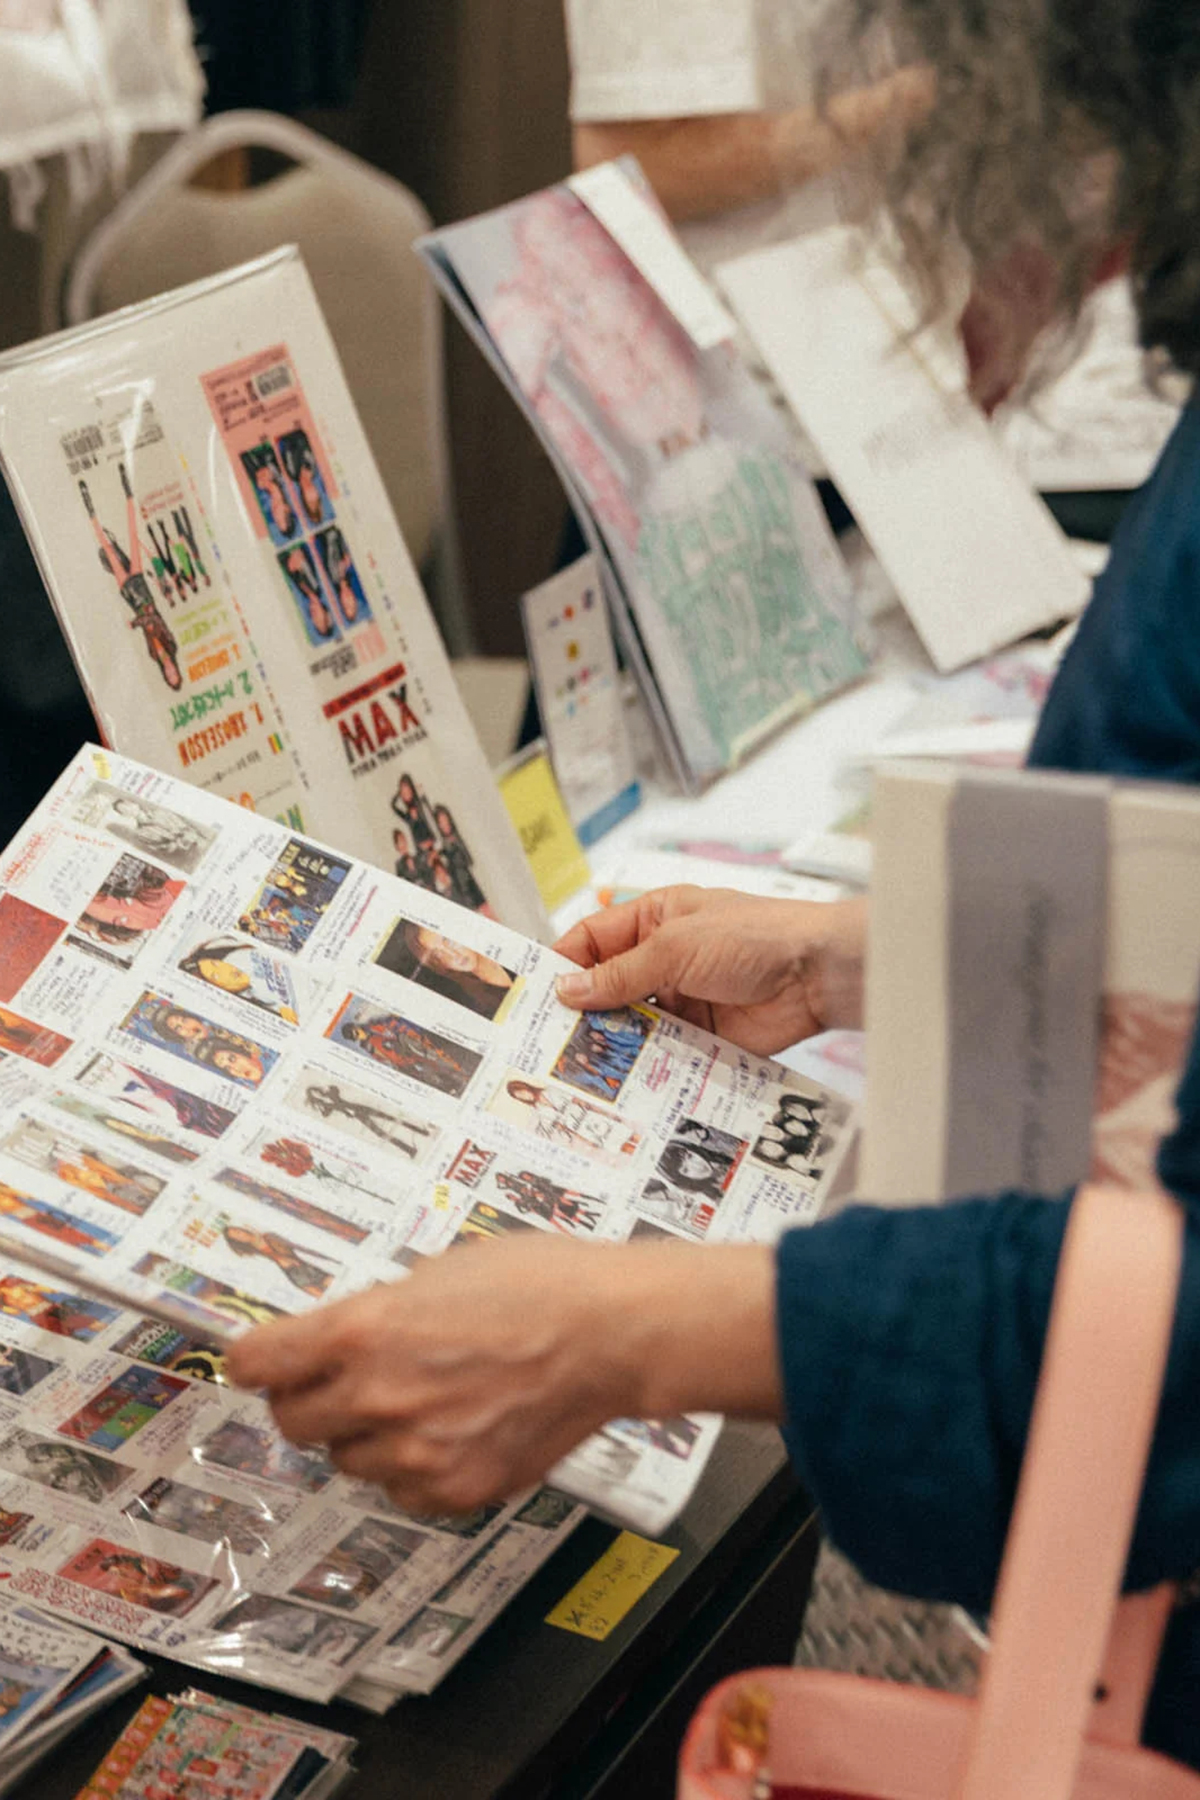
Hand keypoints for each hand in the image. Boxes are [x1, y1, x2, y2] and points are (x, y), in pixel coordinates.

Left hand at [226, 1239, 778, 1515]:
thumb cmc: (537, 1283)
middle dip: (309, 1396)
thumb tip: (337, 1341)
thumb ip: (377, 1313)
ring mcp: (416, 1452)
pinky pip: (401, 1490)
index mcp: (364, 1329)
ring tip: (416, 1400)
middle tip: (341, 1379)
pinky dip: (411, 1467)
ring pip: (347, 1461)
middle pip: (291, 1420)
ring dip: (364, 1435)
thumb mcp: (437, 1272)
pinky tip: (449, 1429)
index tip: (261, 1359)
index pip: (257, 1362)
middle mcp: (378, 1396)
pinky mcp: (456, 1490)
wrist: (612, 1334)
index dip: (255, 1359)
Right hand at [554, 888, 866, 1055]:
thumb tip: (567, 990)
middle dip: (583, 1011)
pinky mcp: (701, 1035)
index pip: (593, 940)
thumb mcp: (674, 948)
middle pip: (609, 987)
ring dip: (611, 1042)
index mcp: (654, 918)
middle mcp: (664, 958)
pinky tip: (620, 1083)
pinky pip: (662, 1052)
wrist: (818, 975)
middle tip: (547, 1042)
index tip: (534, 995)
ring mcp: (682, 998)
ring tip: (577, 1069)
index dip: (564, 965)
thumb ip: (620, 974)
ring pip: (632, 1024)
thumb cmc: (753, 937)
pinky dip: (643, 1065)